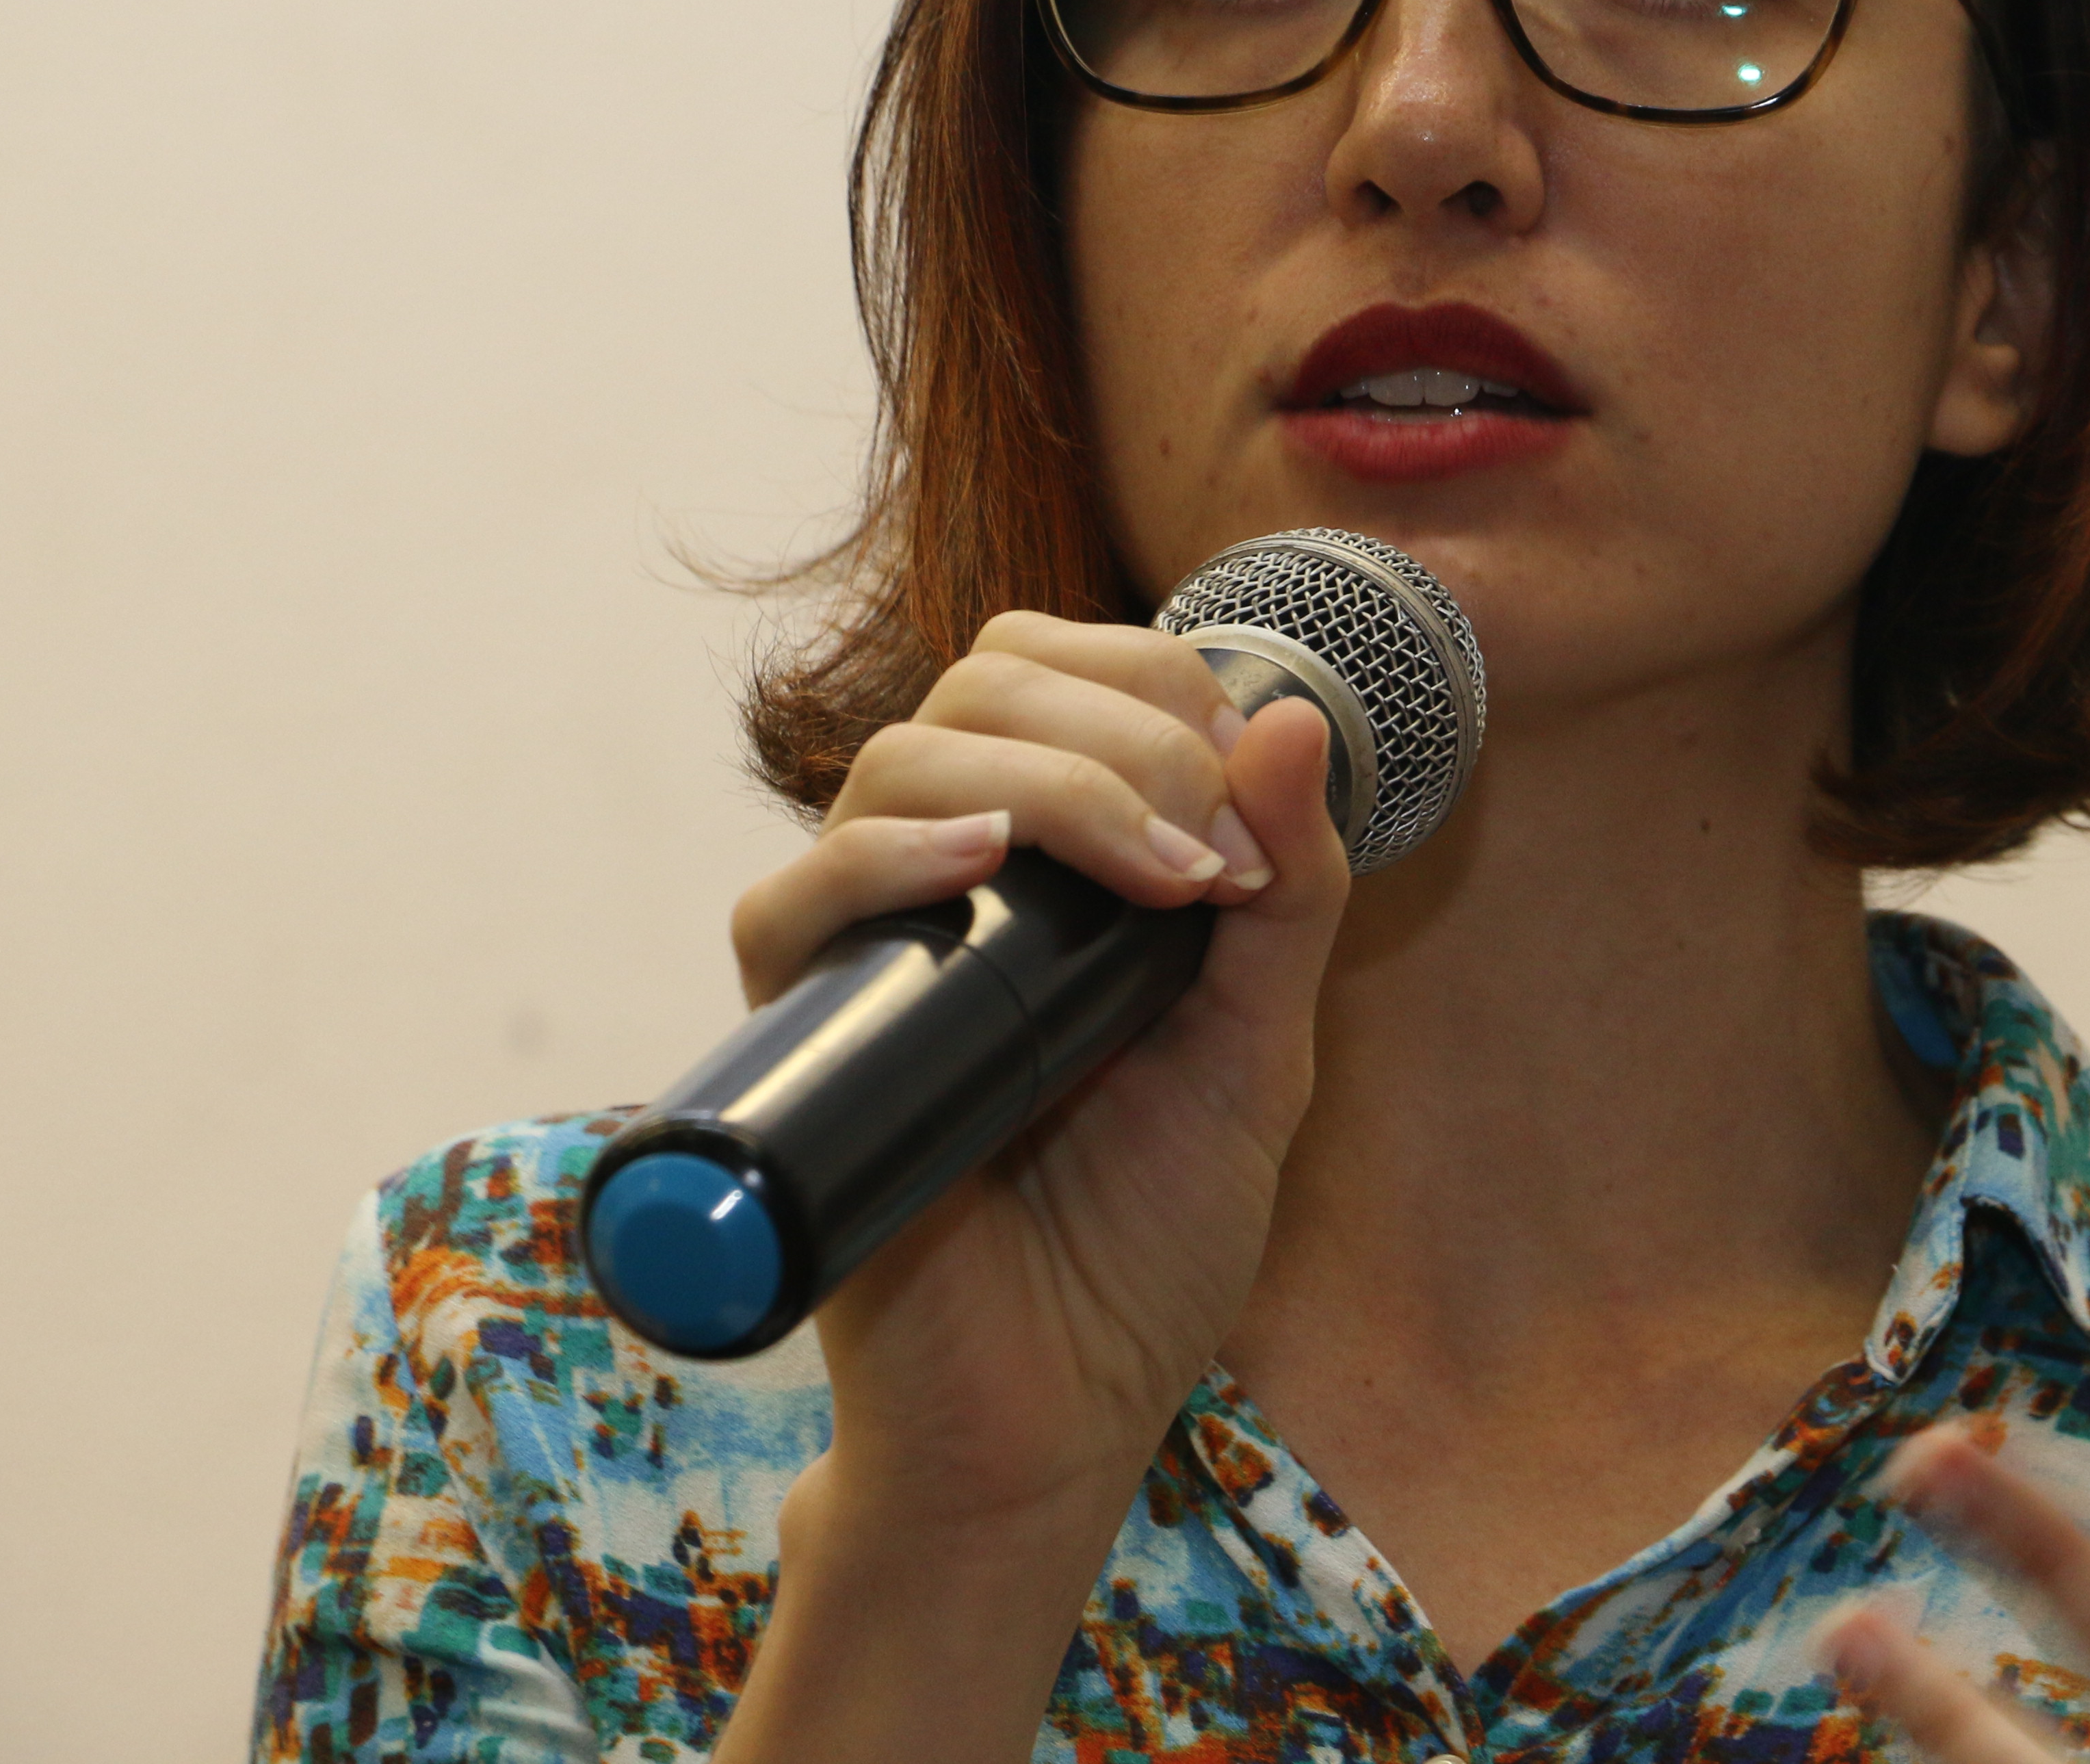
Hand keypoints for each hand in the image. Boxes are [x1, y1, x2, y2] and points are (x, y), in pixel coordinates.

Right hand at [709, 614, 1357, 1762]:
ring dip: (1050, 781)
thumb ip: (1289, 893)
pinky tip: (976, 868)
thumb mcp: (1259, 1051)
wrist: (1059, 1416)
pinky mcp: (805, 1040)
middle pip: (986, 687)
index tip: (1252, 806)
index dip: (1161, 689)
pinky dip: (880, 860)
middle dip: (1124, 728)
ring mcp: (873, 951)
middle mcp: (954, 882)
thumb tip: (1299, 714)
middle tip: (1213, 852)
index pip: (1066, 675)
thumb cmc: (1145, 1240)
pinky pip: (790, 901)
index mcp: (1059, 865)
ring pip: (900, 761)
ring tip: (1156, 876)